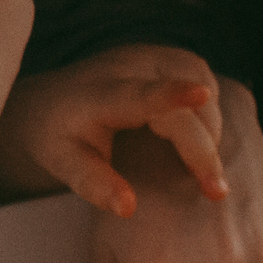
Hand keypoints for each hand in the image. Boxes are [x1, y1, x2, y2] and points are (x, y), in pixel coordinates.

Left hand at [0, 44, 230, 216]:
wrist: (48, 102)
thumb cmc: (57, 137)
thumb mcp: (63, 164)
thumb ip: (94, 184)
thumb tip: (128, 208)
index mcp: (98, 95)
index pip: (139, 93)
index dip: (171, 94)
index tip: (200, 93)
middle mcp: (125, 66)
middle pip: (183, 105)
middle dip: (204, 148)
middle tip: (214, 191)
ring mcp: (147, 54)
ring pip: (202, 85)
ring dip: (210, 127)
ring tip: (196, 163)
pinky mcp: (164, 54)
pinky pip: (201, 76)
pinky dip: (206, 108)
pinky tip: (192, 134)